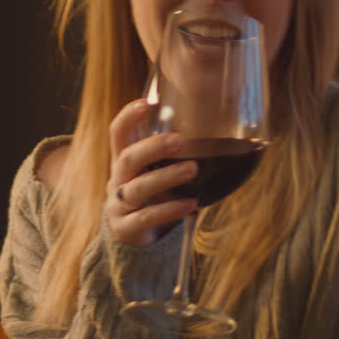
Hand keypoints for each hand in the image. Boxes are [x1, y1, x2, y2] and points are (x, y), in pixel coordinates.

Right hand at [105, 98, 199, 246]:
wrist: (133, 236)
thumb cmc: (152, 195)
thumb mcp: (154, 172)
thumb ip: (172, 156)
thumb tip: (220, 133)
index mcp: (123, 161)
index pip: (118, 132)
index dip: (129, 116)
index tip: (149, 102)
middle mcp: (118, 179)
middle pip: (128, 158)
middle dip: (153, 147)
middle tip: (180, 140)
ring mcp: (118, 205)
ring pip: (138, 188)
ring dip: (166, 177)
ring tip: (193, 169)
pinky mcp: (125, 228)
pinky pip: (146, 217)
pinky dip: (169, 210)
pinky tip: (191, 205)